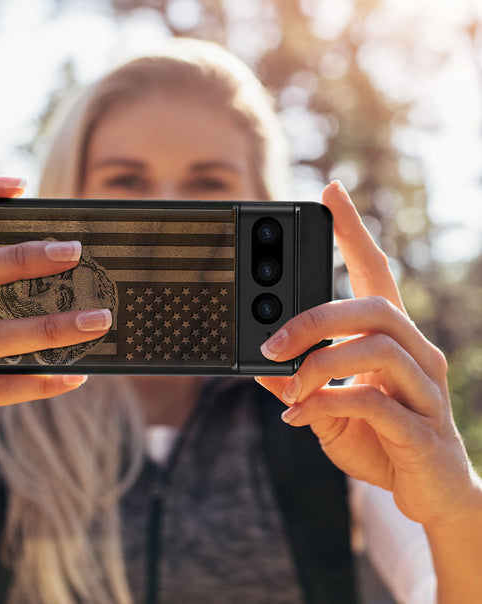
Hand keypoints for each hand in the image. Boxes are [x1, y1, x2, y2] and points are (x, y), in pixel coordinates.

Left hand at [256, 181, 478, 527]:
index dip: (353, 231)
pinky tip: (303, 417)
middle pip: (373, 307)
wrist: (428, 494)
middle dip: (315, 319)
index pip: (375, 271)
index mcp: (391, 338)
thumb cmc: (378, 438)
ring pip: (377, 347)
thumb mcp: (326, 406)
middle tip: (271, 343)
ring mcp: (425, 390)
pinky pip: (374, 401)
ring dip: (319, 364)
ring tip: (290, 387)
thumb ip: (296, 382)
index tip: (330, 192)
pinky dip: (329, 403)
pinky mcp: (423, 429)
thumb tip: (257, 364)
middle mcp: (416, 353)